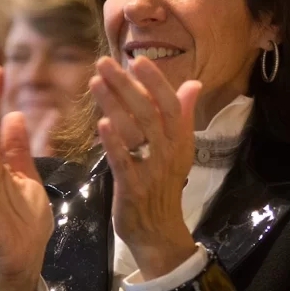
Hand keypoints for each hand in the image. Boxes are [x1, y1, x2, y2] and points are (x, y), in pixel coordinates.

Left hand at [92, 56, 200, 282]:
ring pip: (134, 132)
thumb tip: (194, 84)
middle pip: (148, 112)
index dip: (156, 82)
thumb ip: (184, 116)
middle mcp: (168, 152)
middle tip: (104, 62)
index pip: (172, 105)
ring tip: (95, 82)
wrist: (159, 231)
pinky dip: (113, 142)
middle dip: (126, 85)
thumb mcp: (179, 150)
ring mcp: (151, 170)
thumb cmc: (164, 186)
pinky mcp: (132, 188)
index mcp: (179, 141)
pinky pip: (123, 161)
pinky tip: (101, 123)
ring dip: (114, 105)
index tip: (139, 59)